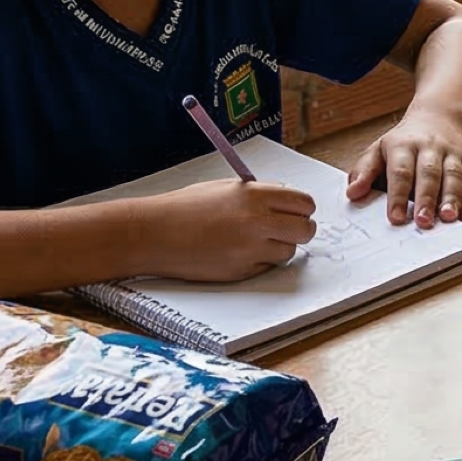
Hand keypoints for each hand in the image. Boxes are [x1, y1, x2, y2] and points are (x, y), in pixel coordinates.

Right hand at [138, 179, 317, 280]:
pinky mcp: (241, 271)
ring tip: (255, 240)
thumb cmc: (186, 207)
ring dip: (279, 247)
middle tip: (285, 229)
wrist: (155, 233)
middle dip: (300, 230)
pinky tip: (238, 252)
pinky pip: (266, 267)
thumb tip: (288, 198)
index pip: (304, 203)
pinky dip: (260, 261)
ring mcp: (250, 250)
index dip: (303, 209)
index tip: (296, 212)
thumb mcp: (227, 188)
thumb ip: (260, 193)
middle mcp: (258, 222)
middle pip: (306, 230)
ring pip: (289, 252)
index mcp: (256, 196)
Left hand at [353, 116, 461, 227]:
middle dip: (426, 198)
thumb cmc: (403, 143)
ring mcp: (451, 153)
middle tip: (423, 221)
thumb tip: (353, 193)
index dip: (397, 196)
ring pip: (454, 175)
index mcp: (402, 145)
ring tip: (448, 218)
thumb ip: (364, 172)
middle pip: (429, 173)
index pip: (400, 171)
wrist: (438, 117)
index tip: (395, 218)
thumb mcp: (378, 150)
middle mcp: (429, 147)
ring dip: (452, 198)